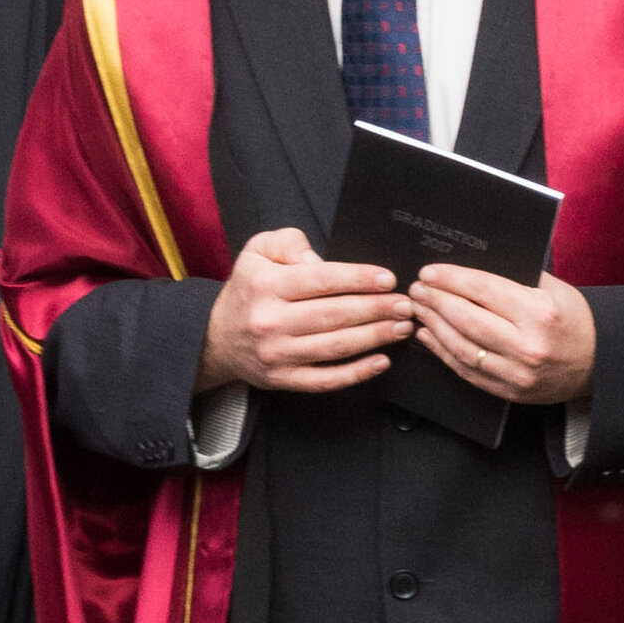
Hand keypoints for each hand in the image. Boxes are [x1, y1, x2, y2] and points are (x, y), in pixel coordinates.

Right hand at [199, 221, 409, 396]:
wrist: (216, 338)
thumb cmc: (248, 289)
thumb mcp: (258, 251)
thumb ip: (288, 242)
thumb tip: (316, 259)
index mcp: (266, 286)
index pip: (322, 280)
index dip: (359, 279)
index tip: (389, 279)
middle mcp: (270, 321)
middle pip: (334, 315)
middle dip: (376, 309)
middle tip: (407, 304)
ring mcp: (277, 354)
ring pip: (335, 347)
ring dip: (375, 338)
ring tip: (403, 328)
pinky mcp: (282, 379)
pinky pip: (325, 379)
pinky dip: (356, 373)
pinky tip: (382, 361)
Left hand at [406, 262, 598, 406]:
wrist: (600, 364)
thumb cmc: (575, 320)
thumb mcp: (554, 290)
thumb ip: (516, 278)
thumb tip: (469, 271)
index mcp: (539, 313)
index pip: (483, 289)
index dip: (451, 279)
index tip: (430, 272)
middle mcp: (527, 345)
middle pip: (466, 318)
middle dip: (435, 300)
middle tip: (417, 288)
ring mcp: (517, 373)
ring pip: (461, 347)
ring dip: (434, 325)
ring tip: (419, 309)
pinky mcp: (509, 391)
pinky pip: (467, 371)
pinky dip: (443, 352)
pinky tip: (430, 335)